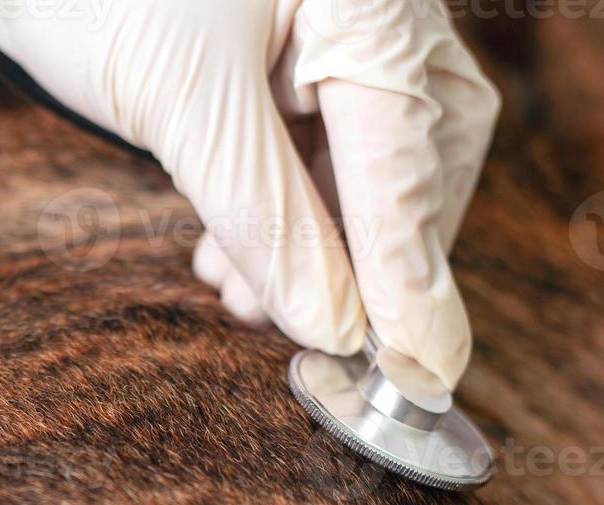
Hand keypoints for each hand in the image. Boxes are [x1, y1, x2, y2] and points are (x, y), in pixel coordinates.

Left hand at [0, 0, 499, 392]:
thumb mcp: (182, 108)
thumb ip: (266, 216)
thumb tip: (334, 327)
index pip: (407, 149)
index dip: (408, 270)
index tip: (420, 370)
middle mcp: (373, 7)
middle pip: (416, 156)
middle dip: (366, 257)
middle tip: (320, 338)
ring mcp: (336, 28)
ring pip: (370, 162)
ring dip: (317, 246)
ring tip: (245, 300)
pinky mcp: (296, 56)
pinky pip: (320, 148)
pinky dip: (286, 211)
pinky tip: (231, 252)